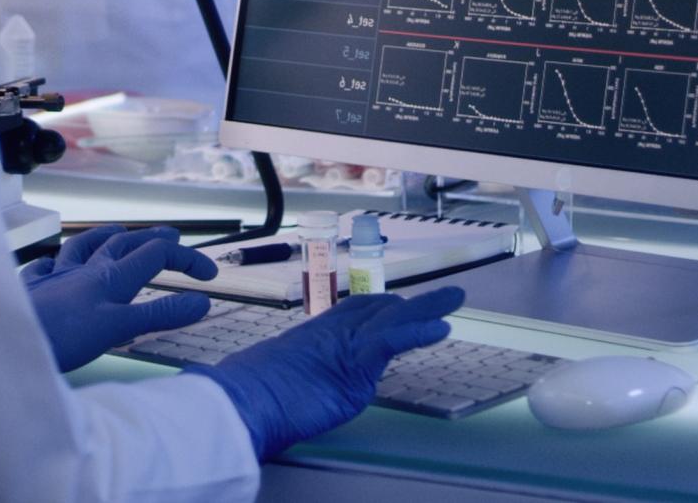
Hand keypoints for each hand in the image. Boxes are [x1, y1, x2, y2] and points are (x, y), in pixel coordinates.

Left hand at [21, 225, 217, 371]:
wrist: (1, 339)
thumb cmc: (59, 337)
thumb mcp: (117, 330)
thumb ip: (158, 314)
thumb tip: (200, 302)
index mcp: (110, 276)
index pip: (157, 255)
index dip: (187, 259)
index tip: (210, 278)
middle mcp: (85, 268)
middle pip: (125, 243)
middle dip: (152, 238)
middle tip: (173, 236)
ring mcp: (56, 275)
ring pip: (86, 246)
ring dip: (107, 237)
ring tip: (120, 232)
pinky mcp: (32, 288)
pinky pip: (45, 266)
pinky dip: (56, 261)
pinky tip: (53, 263)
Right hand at [190, 286, 465, 458]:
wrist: (241, 401)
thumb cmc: (247, 398)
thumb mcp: (273, 383)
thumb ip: (289, 381)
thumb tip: (280, 395)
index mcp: (314, 335)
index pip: (354, 312)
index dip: (380, 306)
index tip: (398, 302)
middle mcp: (331, 332)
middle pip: (379, 309)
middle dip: (411, 304)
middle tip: (442, 296)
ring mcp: (344, 343)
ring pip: (393, 318)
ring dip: (428, 307)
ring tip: (456, 298)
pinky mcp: (354, 360)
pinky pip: (393, 340)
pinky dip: (419, 332)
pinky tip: (441, 326)